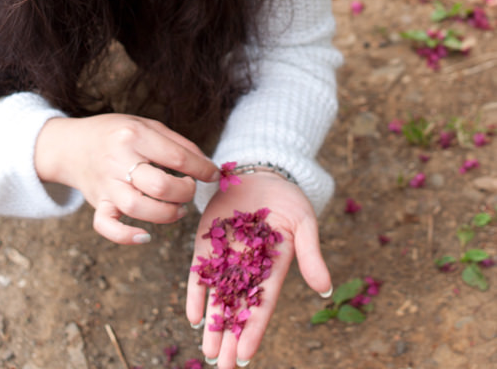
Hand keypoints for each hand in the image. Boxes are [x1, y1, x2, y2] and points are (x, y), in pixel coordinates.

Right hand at [34, 113, 218, 242]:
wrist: (71, 144)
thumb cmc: (117, 133)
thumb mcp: (147, 126)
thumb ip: (178, 144)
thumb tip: (207, 166)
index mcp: (135, 136)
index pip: (178, 158)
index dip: (203, 169)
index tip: (215, 175)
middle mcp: (119, 160)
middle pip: (161, 186)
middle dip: (186, 192)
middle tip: (190, 189)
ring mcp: (106, 184)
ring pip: (138, 208)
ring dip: (167, 214)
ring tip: (178, 210)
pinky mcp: (96, 202)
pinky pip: (106, 226)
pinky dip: (126, 236)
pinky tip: (145, 236)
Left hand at [186, 173, 330, 368]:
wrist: (260, 171)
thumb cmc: (288, 198)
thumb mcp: (304, 223)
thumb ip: (310, 255)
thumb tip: (326, 289)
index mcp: (273, 267)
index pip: (263, 304)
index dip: (254, 329)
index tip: (246, 355)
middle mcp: (248, 268)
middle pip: (239, 308)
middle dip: (230, 338)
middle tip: (222, 366)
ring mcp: (225, 257)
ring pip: (218, 297)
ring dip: (213, 325)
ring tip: (208, 353)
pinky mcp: (207, 243)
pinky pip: (198, 273)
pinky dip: (195, 294)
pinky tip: (193, 317)